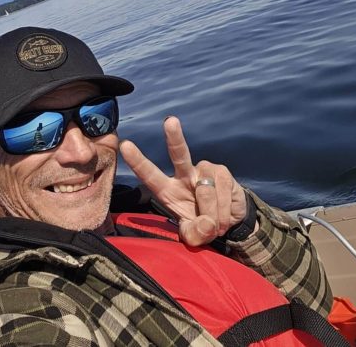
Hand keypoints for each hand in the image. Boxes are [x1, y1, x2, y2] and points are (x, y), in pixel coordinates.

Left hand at [119, 116, 247, 245]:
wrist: (230, 221)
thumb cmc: (203, 225)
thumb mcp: (194, 235)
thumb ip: (195, 233)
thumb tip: (207, 224)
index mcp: (168, 189)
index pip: (150, 174)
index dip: (138, 161)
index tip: (125, 146)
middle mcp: (184, 174)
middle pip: (179, 153)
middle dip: (174, 137)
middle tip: (170, 121)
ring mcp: (204, 171)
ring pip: (205, 191)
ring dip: (212, 214)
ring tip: (216, 224)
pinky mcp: (222, 173)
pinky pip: (221, 193)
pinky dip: (223, 211)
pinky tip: (225, 214)